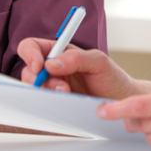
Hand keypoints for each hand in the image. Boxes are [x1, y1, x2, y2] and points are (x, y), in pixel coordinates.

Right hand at [17, 37, 135, 99]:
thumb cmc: (112, 78)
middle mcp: (53, 68)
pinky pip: (42, 102)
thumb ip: (76, 58)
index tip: (40, 67)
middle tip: (62, 87)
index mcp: (59, 51)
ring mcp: (53, 86)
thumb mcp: (98, 61)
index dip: (30, 54)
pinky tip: (65, 103)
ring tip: (68, 94)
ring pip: (34, 88)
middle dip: (41, 80)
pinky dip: (49, 103)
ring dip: (48, 92)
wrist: (122, 101)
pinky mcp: (55, 102)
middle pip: (28, 70)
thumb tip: (51, 64)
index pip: (33, 46)